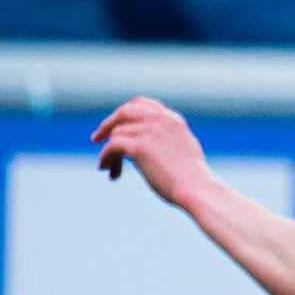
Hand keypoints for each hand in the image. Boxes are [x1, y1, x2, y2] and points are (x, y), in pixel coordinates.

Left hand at [92, 96, 210, 207]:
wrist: (196, 189)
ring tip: (109, 168)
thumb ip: (168, 142)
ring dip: (109, 151)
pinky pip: (112, 146)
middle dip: (108, 123)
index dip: (125, 114)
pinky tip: (104, 168)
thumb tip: (149, 148)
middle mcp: (160, 120)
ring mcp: (149, 131)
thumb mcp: (183, 152)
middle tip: (97, 137)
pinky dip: (105, 157)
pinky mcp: (139, 146)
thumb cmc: (193, 181)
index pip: (143, 105)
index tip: (117, 125)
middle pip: (125, 111)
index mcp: (172, 120)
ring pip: (117, 133)